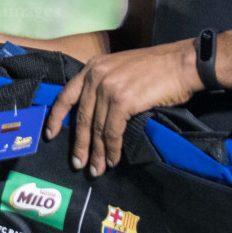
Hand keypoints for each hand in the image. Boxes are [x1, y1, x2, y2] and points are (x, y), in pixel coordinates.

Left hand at [45, 40, 201, 177]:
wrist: (181, 63)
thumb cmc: (157, 68)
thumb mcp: (120, 69)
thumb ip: (105, 85)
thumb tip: (96, 116)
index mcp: (92, 67)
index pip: (67, 95)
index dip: (57, 117)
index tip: (50, 135)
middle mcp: (95, 76)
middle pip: (82, 117)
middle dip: (80, 144)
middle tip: (78, 164)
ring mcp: (108, 88)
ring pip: (97, 127)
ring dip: (97, 152)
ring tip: (97, 169)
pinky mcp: (122, 100)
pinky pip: (112, 131)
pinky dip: (112, 148)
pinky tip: (113, 159)